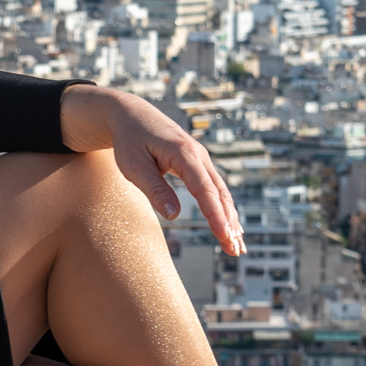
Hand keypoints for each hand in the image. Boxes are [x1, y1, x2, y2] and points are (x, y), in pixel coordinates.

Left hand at [62, 83, 243, 254]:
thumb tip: (174, 215)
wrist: (131, 115)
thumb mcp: (134, 166)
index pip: (205, 189)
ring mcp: (201, 159)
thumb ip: (154, 189)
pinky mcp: (198, 164)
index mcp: (184, 154)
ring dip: (230, 219)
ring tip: (236, 246)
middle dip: (229, 223)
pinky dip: (223, 209)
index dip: (216, 215)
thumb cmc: (129, 140)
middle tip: (235, 250)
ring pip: (222, 192)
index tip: (224, 236)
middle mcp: (199, 155)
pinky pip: (215, 188)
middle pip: (220, 193)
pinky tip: (228, 226)